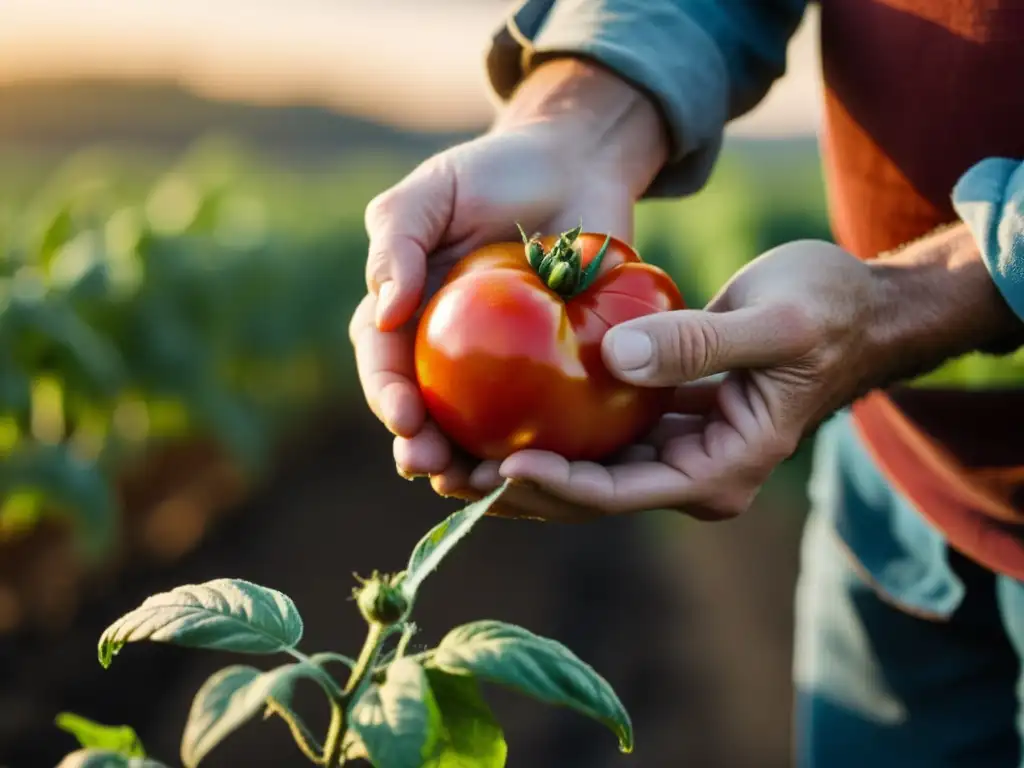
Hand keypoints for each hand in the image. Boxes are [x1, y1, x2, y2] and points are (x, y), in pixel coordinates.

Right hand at [349, 59, 668, 509]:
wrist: (578, 166)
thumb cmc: (498, 172)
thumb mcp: (436, 191)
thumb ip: (398, 240)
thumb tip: (385, 311)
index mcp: (406, 311)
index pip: (383, 360)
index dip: (387, 394)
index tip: (405, 419)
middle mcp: (445, 348)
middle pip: (423, 410)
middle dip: (419, 446)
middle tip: (431, 468)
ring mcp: (498, 366)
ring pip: (474, 428)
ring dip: (468, 463)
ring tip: (477, 487)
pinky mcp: (551, 372)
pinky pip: (538, 419)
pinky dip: (533, 448)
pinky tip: (542, 469)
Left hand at [474, 231, 1017, 519]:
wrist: (859, 308)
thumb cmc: (830, 311)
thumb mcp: (776, 321)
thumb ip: (701, 342)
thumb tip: (615, 359)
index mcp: (720, 470)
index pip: (621, 493)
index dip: (558, 486)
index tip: (500, 465)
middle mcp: (693, 473)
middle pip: (590, 494)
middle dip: (520, 490)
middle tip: (448, 473)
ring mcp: (677, 450)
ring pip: (586, 469)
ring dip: (523, 463)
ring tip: (453, 452)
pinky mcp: (665, 420)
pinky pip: (598, 433)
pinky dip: (553, 425)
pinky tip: (501, 409)